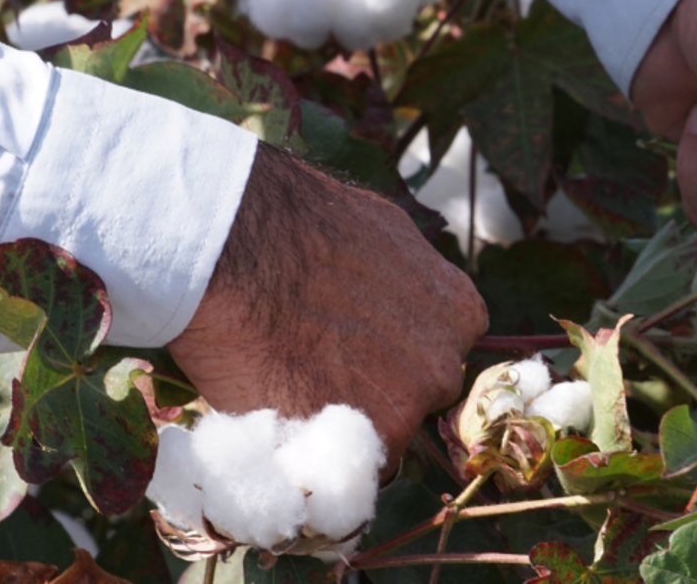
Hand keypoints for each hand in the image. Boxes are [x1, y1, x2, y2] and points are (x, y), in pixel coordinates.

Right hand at [167, 144, 488, 478]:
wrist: (238, 248)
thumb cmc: (300, 225)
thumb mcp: (384, 234)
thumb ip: (408, 281)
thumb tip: (398, 292)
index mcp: (458, 313)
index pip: (439, 357)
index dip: (397, 360)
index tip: (361, 354)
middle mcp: (442, 368)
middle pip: (415, 403)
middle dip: (374, 396)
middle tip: (316, 372)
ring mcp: (401, 413)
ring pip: (376, 442)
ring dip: (339, 429)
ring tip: (286, 388)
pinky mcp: (350, 447)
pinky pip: (336, 471)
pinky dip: (309, 455)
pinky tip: (274, 413)